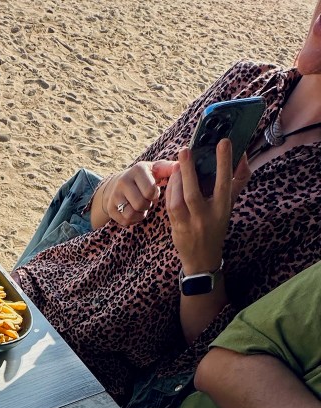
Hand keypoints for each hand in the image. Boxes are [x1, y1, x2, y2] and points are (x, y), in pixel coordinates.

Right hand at [103, 160, 177, 225]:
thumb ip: (169, 168)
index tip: (153, 192)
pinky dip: (133, 219)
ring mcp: (114, 195)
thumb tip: (181, 165)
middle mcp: (123, 181)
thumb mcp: (156, 169)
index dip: (154, 195)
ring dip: (140, 213)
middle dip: (147, 205)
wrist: (116, 184)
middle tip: (146, 200)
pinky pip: (125, 221)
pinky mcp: (110, 208)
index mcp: (137, 170)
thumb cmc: (144, 177)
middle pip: (140, 204)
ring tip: (141, 206)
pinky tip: (134, 212)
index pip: (150, 191)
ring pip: (131, 214)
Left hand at [166, 141, 233, 274]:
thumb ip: (238, 180)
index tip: (224, 142)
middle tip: (185, 150)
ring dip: (176, 180)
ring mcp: (189, 224)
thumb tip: (242, 156)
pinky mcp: (176, 228)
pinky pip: (170, 206)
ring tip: (179, 164)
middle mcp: (206, 217)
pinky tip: (173, 180)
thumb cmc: (217, 226)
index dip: (224, 163)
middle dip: (189, 171)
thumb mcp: (230, 205)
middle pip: (194, 193)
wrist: (203, 259)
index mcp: (222, 209)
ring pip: (178, 201)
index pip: (225, 183)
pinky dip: (170, 191)